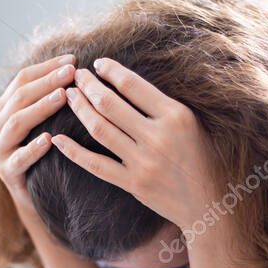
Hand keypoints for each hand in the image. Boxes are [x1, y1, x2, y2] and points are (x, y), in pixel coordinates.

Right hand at [0, 54, 75, 214]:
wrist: (35, 196)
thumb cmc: (44, 153)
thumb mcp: (42, 123)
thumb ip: (48, 98)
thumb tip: (75, 66)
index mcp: (3, 109)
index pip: (22, 79)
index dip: (46, 68)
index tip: (72, 60)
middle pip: (20, 97)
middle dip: (47, 82)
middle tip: (72, 72)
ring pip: (17, 123)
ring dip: (41, 108)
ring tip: (63, 97)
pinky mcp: (6, 173)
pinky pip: (19, 158)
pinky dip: (33, 148)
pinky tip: (50, 139)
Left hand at [51, 59, 216, 229]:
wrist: (209, 203)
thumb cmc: (203, 158)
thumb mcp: (192, 123)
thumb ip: (162, 106)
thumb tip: (126, 83)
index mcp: (175, 116)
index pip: (133, 85)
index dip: (110, 71)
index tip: (98, 64)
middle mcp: (157, 137)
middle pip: (110, 104)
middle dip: (88, 86)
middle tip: (76, 76)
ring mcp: (143, 162)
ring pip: (100, 130)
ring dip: (80, 110)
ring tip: (69, 96)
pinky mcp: (133, 184)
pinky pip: (96, 164)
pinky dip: (74, 151)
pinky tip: (58, 139)